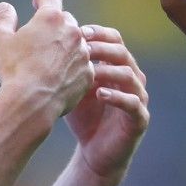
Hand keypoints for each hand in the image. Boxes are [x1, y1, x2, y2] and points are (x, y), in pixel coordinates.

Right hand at [0, 0, 93, 120]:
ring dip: (66, 46)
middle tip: (41, 37)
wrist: (33, 102)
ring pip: (77, 43)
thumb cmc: (14, 69)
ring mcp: (83, 53)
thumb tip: (5, 7)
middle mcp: (73, 32)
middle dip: (54, 25)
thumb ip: (4, 19)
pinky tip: (59, 76)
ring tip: (50, 60)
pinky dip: (72, 67)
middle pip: (66, 20)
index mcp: (51, 19)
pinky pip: (82, 65)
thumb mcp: (0, 40)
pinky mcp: (88, 73)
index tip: (37, 4)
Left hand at [66, 23, 149, 184]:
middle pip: (123, 54)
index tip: (78, 32)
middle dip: (102, 49)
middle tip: (83, 48)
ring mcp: (139, 99)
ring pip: (131, 76)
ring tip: (90, 71)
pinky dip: (117, 97)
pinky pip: (133, 104)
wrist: (95, 154)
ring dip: (109, 71)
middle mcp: (132, 79)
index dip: (99, 34)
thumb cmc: (85, 117)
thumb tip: (46, 41)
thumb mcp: (74, 88)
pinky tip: (100, 93)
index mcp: (118, 67)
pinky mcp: (139, 120)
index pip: (115, 41)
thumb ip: (69, 67)